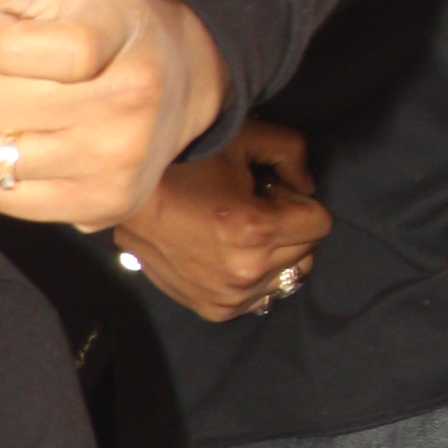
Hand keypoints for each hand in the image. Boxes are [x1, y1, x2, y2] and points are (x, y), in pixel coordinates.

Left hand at [0, 0, 227, 233]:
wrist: (177, 77)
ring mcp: (120, 160)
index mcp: (115, 26)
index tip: (0, 31)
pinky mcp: (105, 207)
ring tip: (17, 117)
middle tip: (8, 81)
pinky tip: (29, 148)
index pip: (7, 48)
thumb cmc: (88, 29)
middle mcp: (129, 99)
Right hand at [114, 121, 331, 321]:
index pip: (320, 222)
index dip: (297, 200)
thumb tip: (306, 187)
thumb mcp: (246, 138)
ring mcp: (228, 295)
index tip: (267, 191)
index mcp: (254, 230)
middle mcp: (244, 271)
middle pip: (306, 251)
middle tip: (249, 208)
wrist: (127, 196)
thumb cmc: (185, 162)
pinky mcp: (214, 309)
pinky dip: (253, 274)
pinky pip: (260, 295)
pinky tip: (223, 251)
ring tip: (233, 230)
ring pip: (287, 275)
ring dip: (272, 253)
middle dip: (288, 227)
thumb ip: (293, 153)